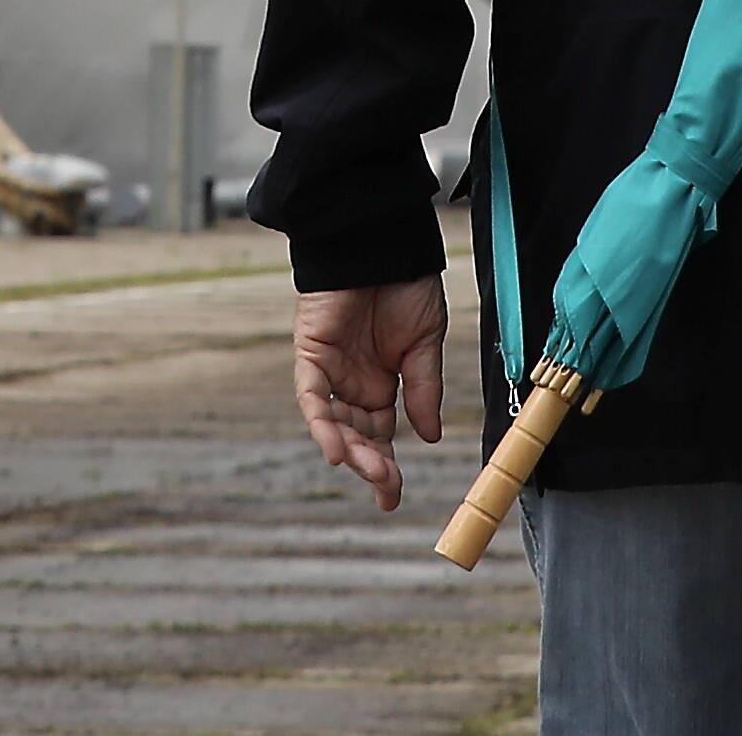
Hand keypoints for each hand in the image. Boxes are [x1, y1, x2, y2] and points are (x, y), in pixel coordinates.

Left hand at [294, 275, 447, 508]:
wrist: (383, 242)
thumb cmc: (406, 285)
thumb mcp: (425, 344)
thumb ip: (424, 390)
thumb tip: (429, 437)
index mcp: (381, 384)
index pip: (379, 436)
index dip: (384, 468)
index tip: (391, 499)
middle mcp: (352, 382)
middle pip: (356, 436)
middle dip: (370, 465)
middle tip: (387, 488)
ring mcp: (330, 369)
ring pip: (333, 423)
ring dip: (349, 450)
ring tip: (370, 471)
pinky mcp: (311, 352)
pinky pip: (311, 395)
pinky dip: (321, 423)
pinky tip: (334, 451)